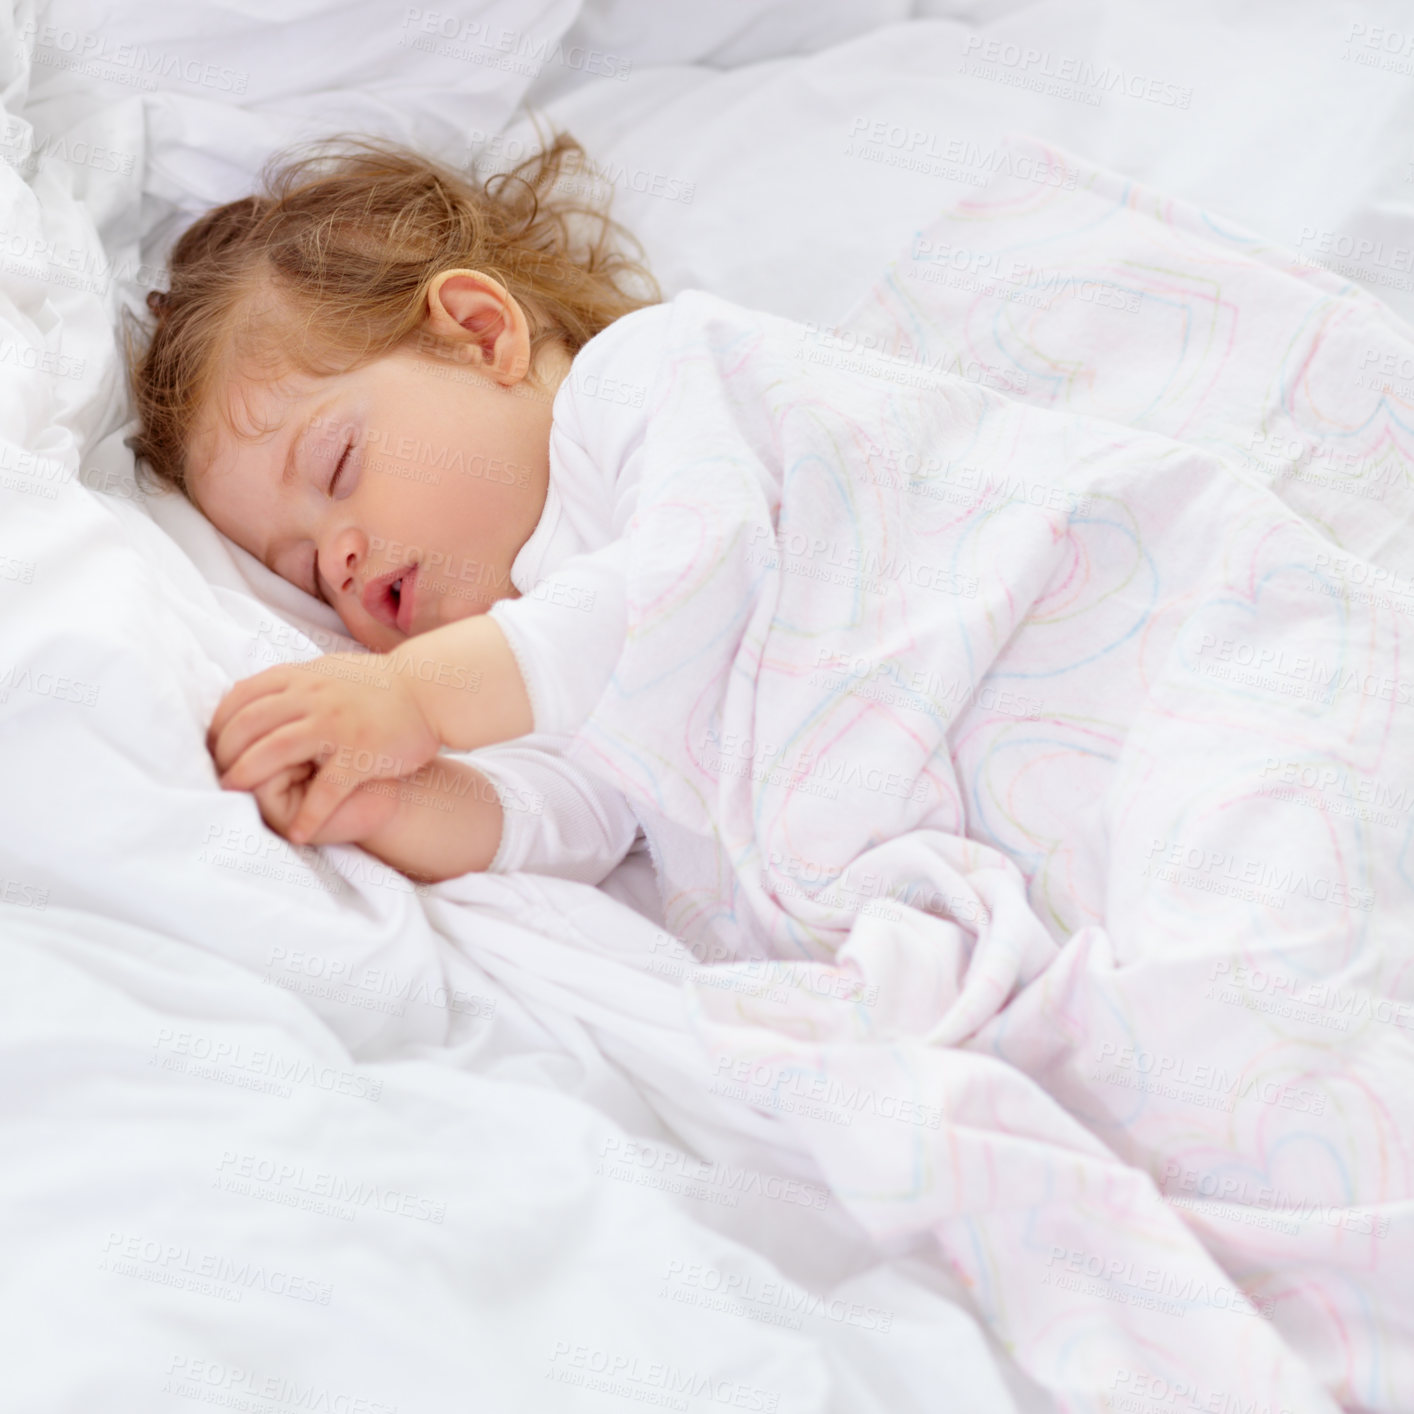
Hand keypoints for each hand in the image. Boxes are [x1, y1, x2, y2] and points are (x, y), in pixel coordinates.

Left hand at [209, 652, 441, 844]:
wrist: (431, 691)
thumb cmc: (380, 686)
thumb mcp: (329, 671)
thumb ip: (292, 682)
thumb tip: (252, 693)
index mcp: (303, 678)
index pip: (242, 696)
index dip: (219, 723)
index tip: (211, 746)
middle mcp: (314, 697)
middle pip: (250, 724)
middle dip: (225, 753)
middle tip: (216, 777)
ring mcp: (337, 725)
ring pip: (275, 751)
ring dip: (249, 777)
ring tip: (235, 799)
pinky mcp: (361, 754)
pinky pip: (327, 789)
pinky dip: (310, 814)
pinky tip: (299, 834)